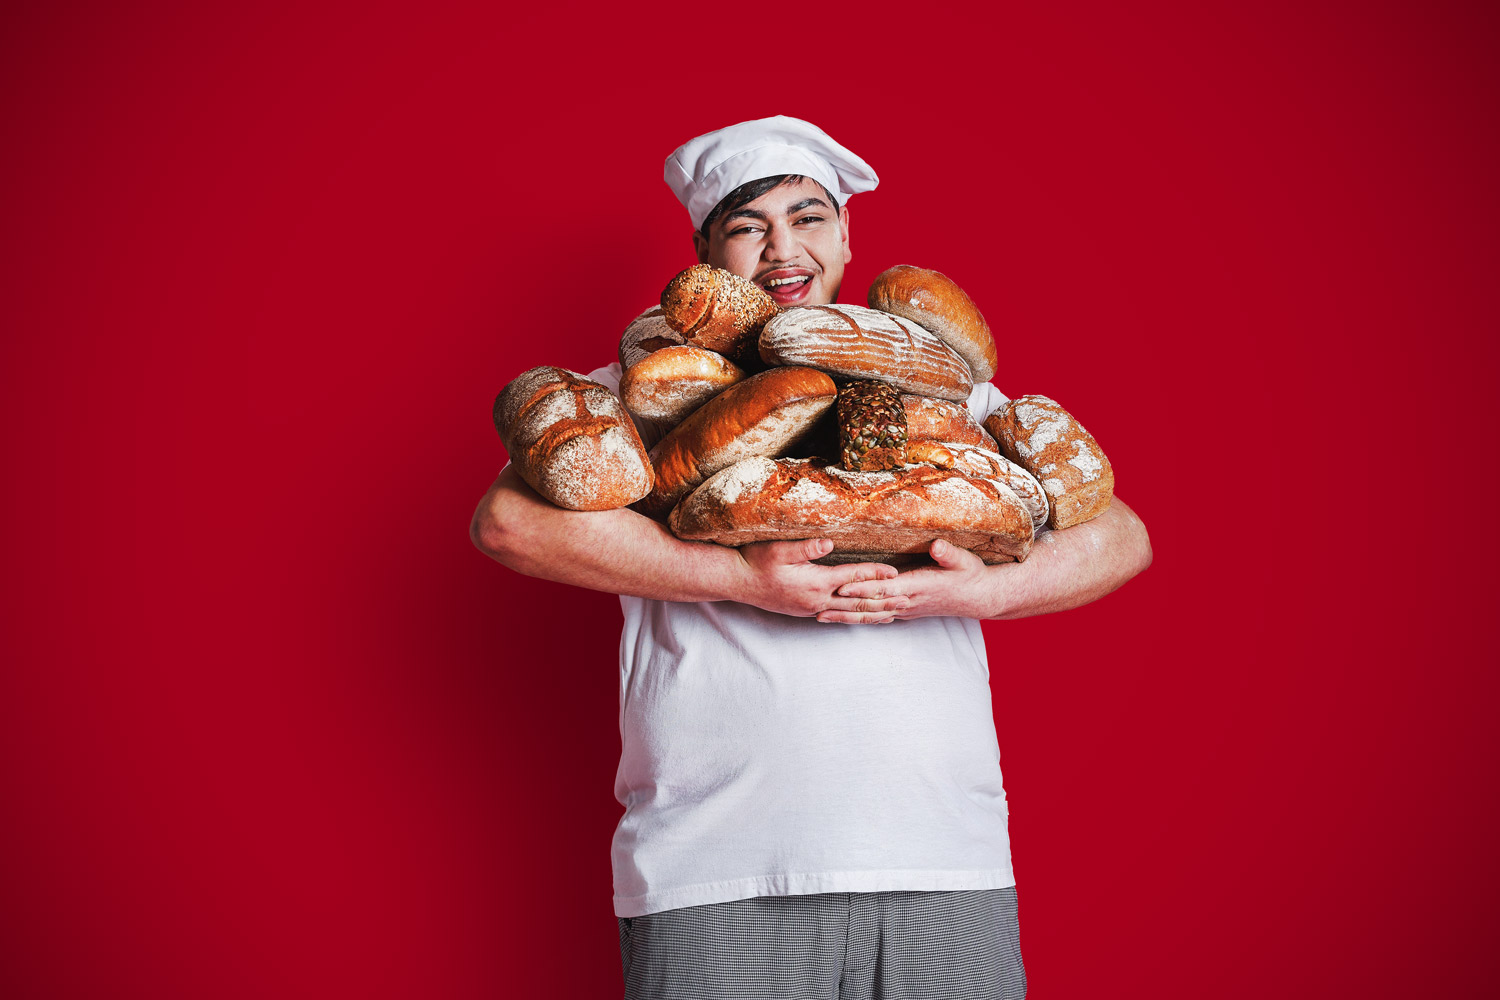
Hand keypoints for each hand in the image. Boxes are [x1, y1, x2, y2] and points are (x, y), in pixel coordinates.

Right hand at [736, 538, 907, 622]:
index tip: (896, 572)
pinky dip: (854, 617)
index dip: (875, 574)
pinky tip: (862, 617)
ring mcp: (811, 608)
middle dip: (884, 601)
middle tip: (907, 601)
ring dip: (873, 613)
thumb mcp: (778, 549)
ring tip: (894, 615)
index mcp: (815, 582)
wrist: (736, 582)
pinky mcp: (805, 611)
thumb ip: (805, 548)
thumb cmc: (755, 562)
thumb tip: (829, 542)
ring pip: (849, 614)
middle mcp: (817, 600)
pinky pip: (837, 616)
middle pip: (857, 601)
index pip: (852, 577)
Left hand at [836, 539, 994, 619]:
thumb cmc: (972, 575)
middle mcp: (909, 601)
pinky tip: (845, 619)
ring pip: (872, 615)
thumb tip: (937, 545)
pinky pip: (879, 616)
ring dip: (847, 617)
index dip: (862, 588)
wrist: (981, 598)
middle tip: (817, 608)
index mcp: (918, 586)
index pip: (885, 587)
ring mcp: (907, 609)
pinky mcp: (907, 611)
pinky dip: (860, 619)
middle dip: (844, 608)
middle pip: (871, 606)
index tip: (841, 587)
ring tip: (821, 618)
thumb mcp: (964, 559)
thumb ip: (949, 553)